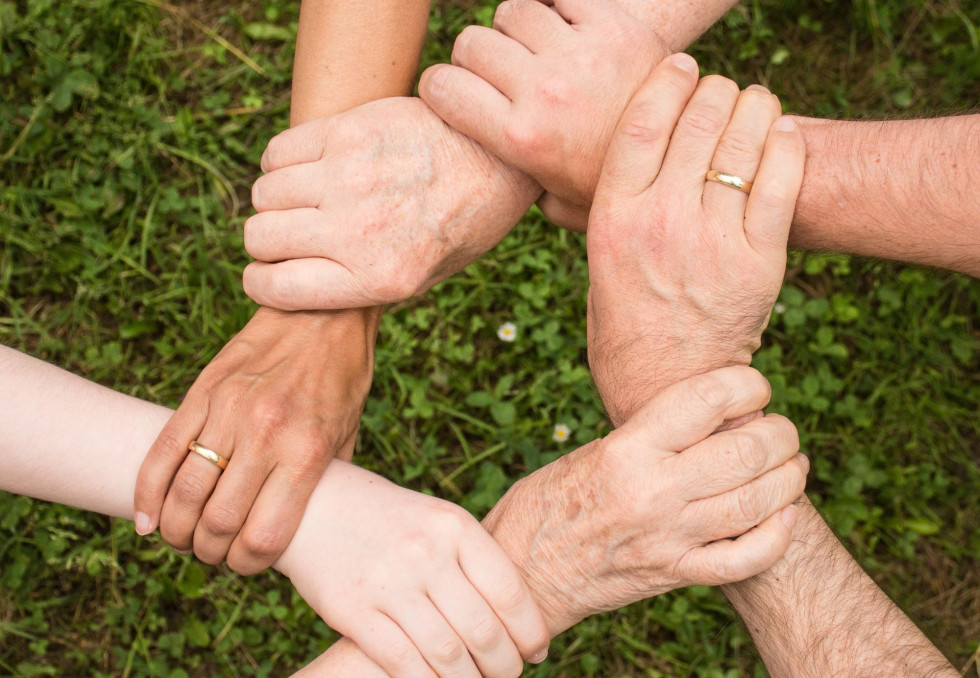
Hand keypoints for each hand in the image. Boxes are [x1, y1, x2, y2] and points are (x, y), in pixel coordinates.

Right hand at [134, 306, 378, 573]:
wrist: (322, 312)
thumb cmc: (342, 378)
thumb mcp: (348, 434)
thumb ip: (324, 482)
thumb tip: (305, 528)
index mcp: (307, 452)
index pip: (263, 536)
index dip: (248, 565)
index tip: (246, 564)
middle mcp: (266, 434)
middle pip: (217, 522)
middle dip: (209, 552)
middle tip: (212, 553)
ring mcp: (229, 411)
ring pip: (184, 492)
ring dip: (176, 529)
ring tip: (182, 538)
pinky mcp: (203, 391)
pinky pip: (163, 451)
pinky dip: (147, 493)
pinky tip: (148, 518)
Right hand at [242, 97, 539, 310]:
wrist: (498, 158)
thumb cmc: (461, 224)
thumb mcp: (424, 278)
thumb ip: (361, 287)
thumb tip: (295, 286)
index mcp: (379, 278)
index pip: (275, 288)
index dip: (262, 283)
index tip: (267, 274)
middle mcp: (359, 231)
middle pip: (260, 238)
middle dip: (267, 242)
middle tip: (291, 235)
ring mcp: (350, 177)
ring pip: (264, 194)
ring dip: (276, 200)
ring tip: (305, 199)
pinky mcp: (348, 131)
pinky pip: (278, 152)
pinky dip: (281, 163)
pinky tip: (310, 168)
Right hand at [275, 461, 549, 677]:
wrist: (314, 505)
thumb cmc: (390, 519)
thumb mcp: (437, 520)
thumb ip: (473, 560)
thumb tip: (518, 616)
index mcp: (454, 526)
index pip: (509, 591)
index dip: (530, 630)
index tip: (536, 650)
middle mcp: (425, 553)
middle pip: (483, 630)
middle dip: (504, 665)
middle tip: (509, 674)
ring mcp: (388, 583)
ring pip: (448, 655)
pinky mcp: (353, 611)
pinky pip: (403, 663)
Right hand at [419, 0, 667, 230]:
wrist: (688, 158)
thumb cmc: (613, 185)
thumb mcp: (556, 203)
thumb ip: (515, 187)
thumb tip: (484, 178)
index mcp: (521, 139)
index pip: (441, 86)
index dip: (440, 87)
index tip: (454, 93)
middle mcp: (544, 92)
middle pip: (473, 43)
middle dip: (477, 58)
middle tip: (501, 75)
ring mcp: (579, 55)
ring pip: (512, 12)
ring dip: (518, 29)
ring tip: (537, 52)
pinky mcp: (614, 25)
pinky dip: (557, 6)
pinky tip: (566, 29)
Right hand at [483, 367, 806, 634]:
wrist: (522, 573)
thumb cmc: (548, 502)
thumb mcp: (592, 452)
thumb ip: (649, 437)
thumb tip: (711, 417)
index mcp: (626, 449)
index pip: (707, 399)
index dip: (747, 384)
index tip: (754, 386)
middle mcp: (652, 491)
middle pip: (746, 450)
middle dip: (780, 433)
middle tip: (781, 430)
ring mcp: (668, 537)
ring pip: (757, 502)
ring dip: (789, 478)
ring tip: (792, 465)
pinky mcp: (674, 575)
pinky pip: (745, 559)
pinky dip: (777, 536)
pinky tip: (784, 516)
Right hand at [586, 55, 805, 424]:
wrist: (667, 388)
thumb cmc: (625, 326)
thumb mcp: (596, 264)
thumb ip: (602, 212)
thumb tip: (601, 165)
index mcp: (613, 219)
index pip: (641, 122)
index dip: (666, 81)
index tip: (681, 66)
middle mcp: (661, 222)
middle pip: (697, 121)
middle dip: (715, 91)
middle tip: (722, 90)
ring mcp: (713, 240)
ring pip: (743, 141)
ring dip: (754, 107)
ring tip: (755, 103)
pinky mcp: (759, 261)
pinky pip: (782, 180)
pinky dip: (786, 145)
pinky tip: (782, 134)